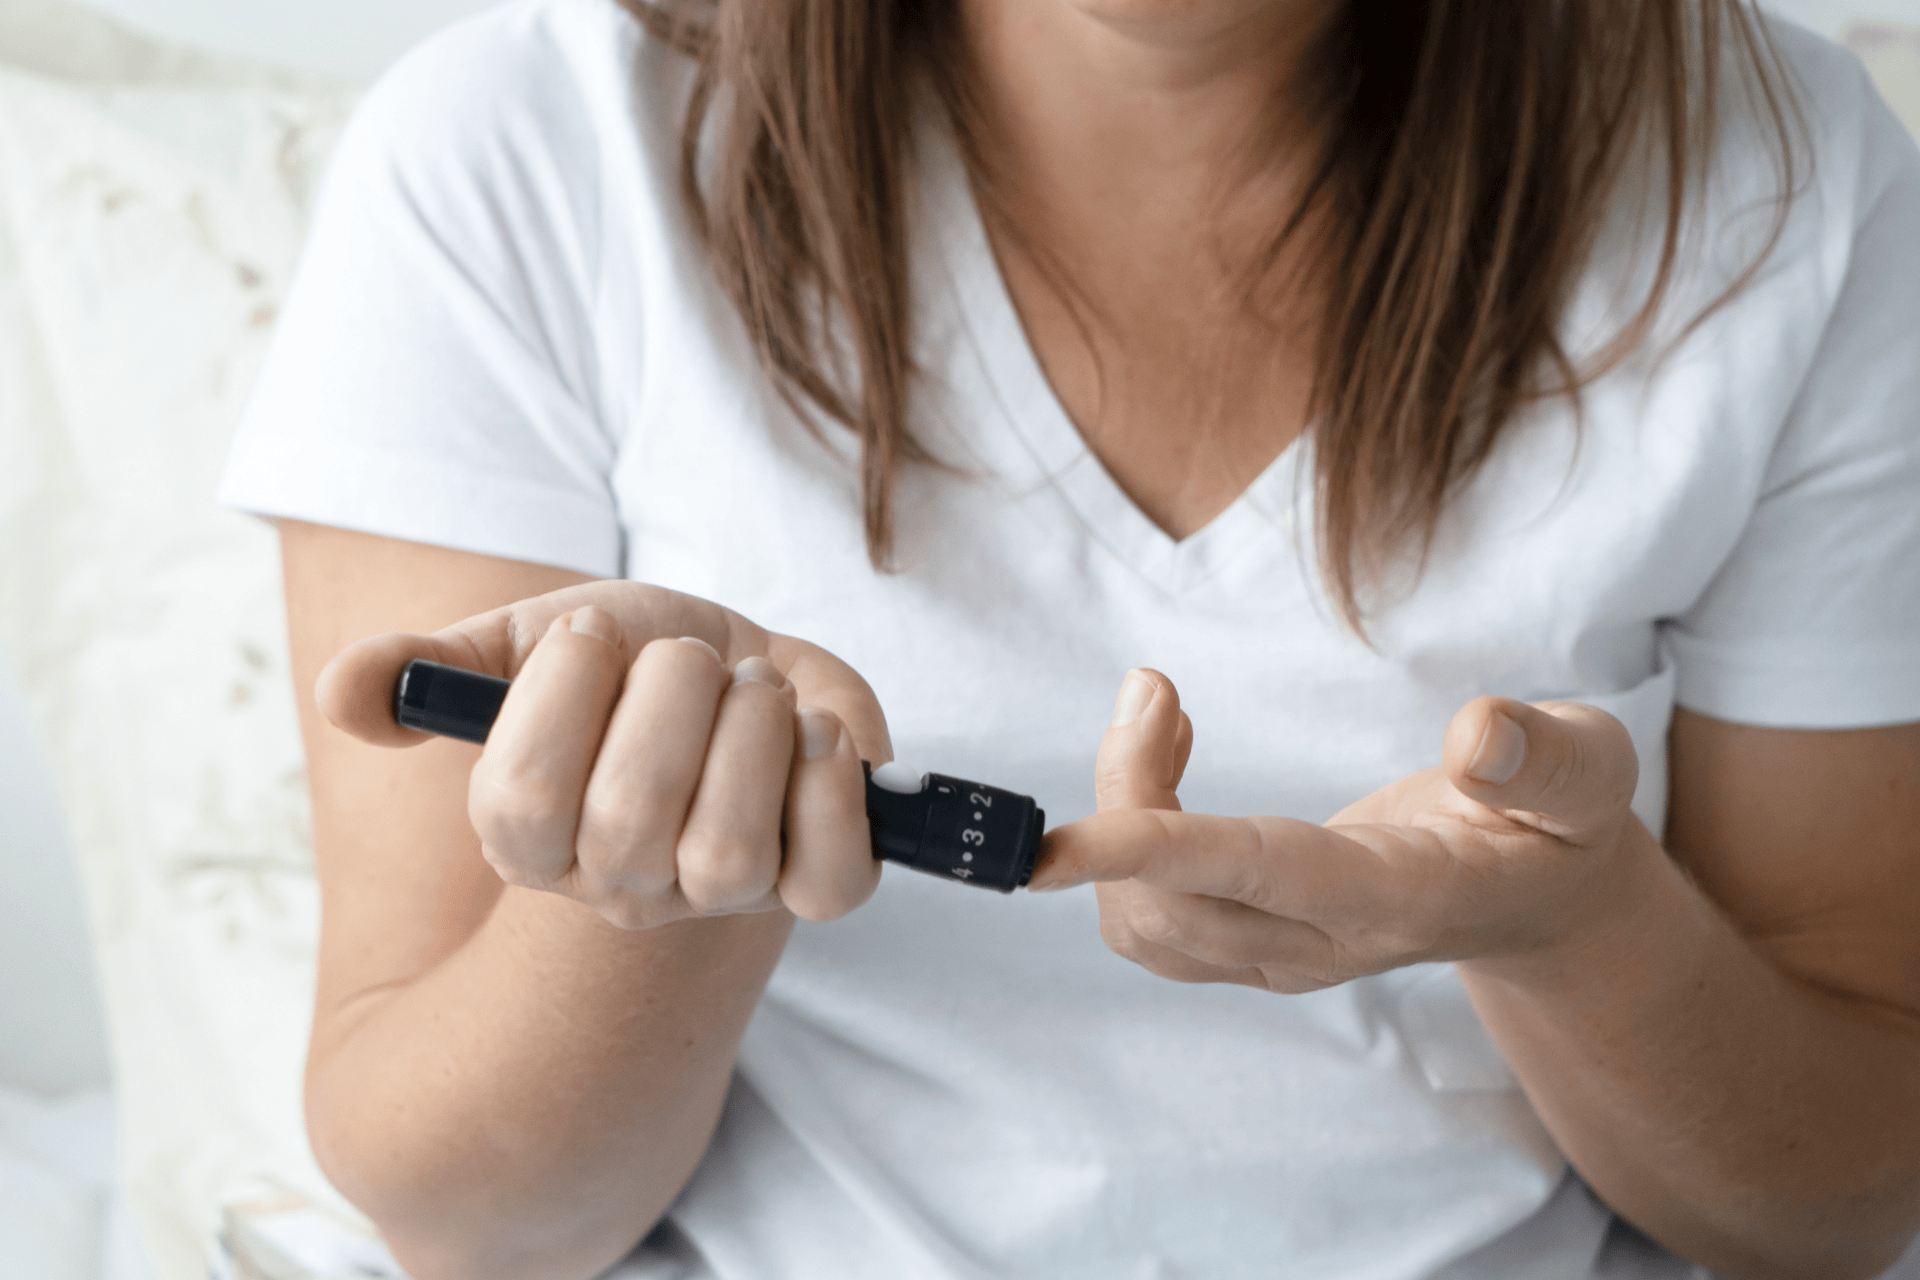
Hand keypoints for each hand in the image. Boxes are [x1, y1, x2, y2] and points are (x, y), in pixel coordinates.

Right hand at [316, 580, 890, 926]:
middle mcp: (622, 887)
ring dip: (753, 732)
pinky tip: (814, 731)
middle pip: (632, 820)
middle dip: (672, 695)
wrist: (732, 670)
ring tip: (754, 690)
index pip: (522, 800)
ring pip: (731, 853)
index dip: (566, 695)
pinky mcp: (814, 883)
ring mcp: (722, 895)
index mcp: (528, 837)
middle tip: (688, 657)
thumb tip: (346, 691)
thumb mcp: (519, 642)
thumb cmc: (622, 664)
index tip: (592, 631)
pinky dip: (832, 791)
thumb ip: (424, 666)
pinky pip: (832, 880)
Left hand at [1030, 669, 1646, 991]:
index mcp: (1399, 898)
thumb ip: (1545, 758)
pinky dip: (1127, 833)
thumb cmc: (1564, 823)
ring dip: (1119, 807)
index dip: (1154, 851)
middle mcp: (1322, 947)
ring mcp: (1280, 959)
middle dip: (1124, 788)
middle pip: (1169, 901)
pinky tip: (1167, 753)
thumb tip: (1476, 735)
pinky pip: (1148, 914)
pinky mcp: (1250, 948)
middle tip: (1154, 687)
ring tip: (1162, 709)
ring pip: (1141, 919)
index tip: (1055, 846)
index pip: (1255, 876)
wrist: (1545, 902)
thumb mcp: (1593, 775)